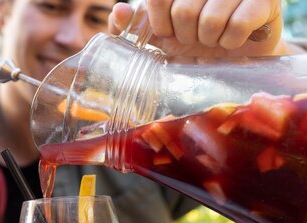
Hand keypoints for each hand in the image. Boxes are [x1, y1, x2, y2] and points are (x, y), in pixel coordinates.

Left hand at [109, 0, 290, 56]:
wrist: (237, 55)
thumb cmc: (194, 41)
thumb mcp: (160, 35)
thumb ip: (133, 25)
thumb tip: (118, 11)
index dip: (160, 23)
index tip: (168, 32)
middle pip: (184, 11)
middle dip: (186, 36)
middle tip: (196, 37)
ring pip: (211, 20)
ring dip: (209, 41)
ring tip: (214, 39)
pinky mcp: (265, 0)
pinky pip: (238, 25)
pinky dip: (231, 42)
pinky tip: (233, 40)